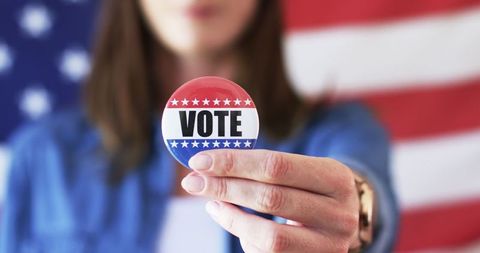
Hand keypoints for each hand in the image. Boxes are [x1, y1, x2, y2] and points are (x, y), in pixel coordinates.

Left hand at [181, 149, 361, 252]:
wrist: (346, 218)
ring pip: (269, 236)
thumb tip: (209, 166)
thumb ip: (266, 167)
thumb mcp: (304, 169)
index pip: (276, 165)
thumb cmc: (313, 187)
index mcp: (336, 177)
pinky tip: (236, 221)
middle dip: (225, 188)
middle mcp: (339, 212)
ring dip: (231, 218)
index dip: (234, 162)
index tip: (200, 161)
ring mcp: (330, 244)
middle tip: (193, 182)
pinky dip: (246, 238)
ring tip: (212, 204)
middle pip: (269, 198)